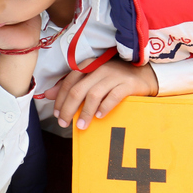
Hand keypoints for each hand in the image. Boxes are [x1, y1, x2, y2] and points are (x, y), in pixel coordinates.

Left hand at [43, 57, 157, 130]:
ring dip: (85, 112)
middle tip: (63, 123)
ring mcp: (114, 75)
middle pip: (78, 90)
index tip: (56, 114)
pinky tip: (100, 117)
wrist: (144, 75)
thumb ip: (71, 86)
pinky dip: (105, 107)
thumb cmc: (114, 79)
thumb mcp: (91, 80)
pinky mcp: (128, 84)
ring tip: (81, 125)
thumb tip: (47, 95)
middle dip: (68, 108)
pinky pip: (114, 96)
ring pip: (94, 94)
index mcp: (88, 66)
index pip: (69, 82)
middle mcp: (99, 69)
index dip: (60, 99)